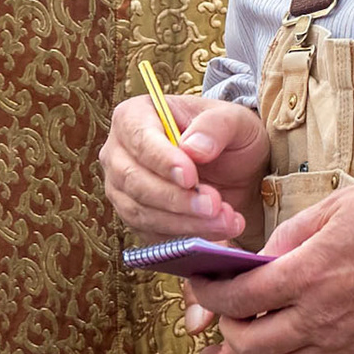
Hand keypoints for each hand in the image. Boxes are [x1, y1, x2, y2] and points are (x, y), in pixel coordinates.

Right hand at [101, 93, 268, 242]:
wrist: (233, 166)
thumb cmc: (226, 134)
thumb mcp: (233, 120)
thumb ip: (215, 127)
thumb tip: (192, 148)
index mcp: (135, 115)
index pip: (139, 138)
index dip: (162, 160)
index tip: (191, 177)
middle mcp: (119, 152)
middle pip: (135, 181)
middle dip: (177, 199)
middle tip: (215, 206)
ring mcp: (122, 188)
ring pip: (142, 213)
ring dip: (185, 223)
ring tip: (226, 221)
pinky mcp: (135, 218)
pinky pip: (151, 234)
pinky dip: (185, 238)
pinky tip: (218, 234)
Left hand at [190, 175, 353, 353]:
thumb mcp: (339, 205)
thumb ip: (290, 235)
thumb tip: (256, 259)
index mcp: (311, 272)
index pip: (237, 299)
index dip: (208, 294)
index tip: (200, 283)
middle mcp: (324, 315)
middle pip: (250, 343)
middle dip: (227, 326)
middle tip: (226, 306)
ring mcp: (347, 340)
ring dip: (260, 346)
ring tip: (260, 318)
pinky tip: (297, 327)